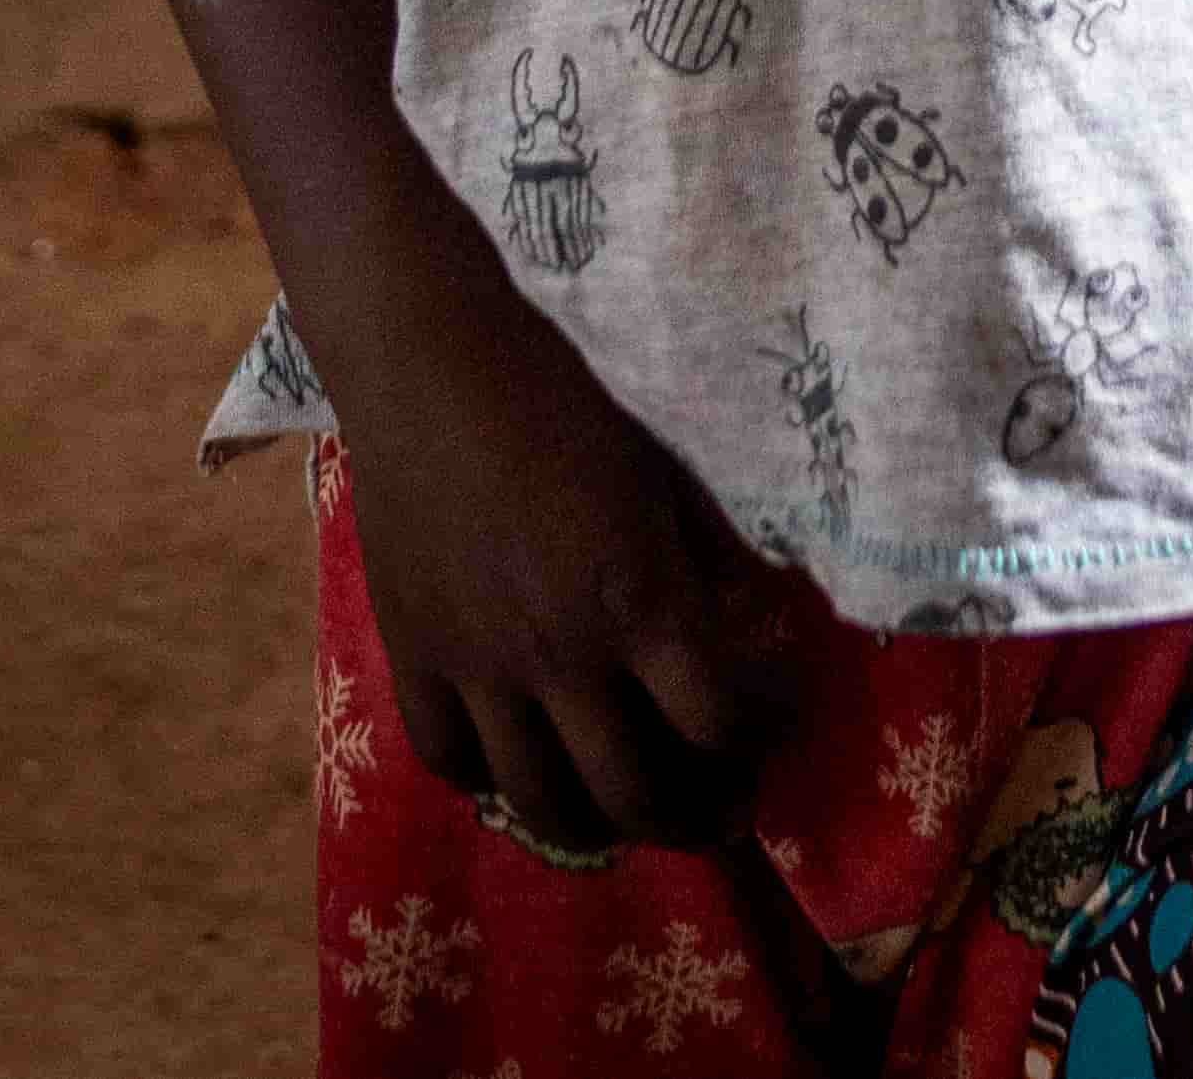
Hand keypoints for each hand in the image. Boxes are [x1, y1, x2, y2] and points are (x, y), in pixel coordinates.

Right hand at [314, 260, 821, 856]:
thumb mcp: (661, 482)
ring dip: (602, 827)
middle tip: (724, 807)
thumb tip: (747, 637)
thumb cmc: (564, 404)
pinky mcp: (414, 657)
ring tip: (629, 814)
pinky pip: (451, 761)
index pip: (721, 721)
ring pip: (542, 804)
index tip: (778, 721)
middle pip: (637, 793)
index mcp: (636, 599)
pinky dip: (492, 783)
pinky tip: (524, 767)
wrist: (434, 366)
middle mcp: (561, 654)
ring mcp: (478, 667)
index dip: (765, 735)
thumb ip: (702, 570)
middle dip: (698, 816)